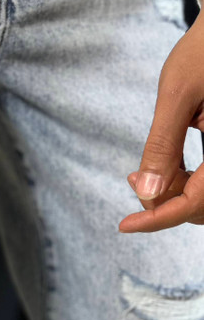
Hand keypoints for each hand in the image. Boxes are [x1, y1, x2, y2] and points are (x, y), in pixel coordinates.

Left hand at [119, 6, 203, 232]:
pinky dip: (186, 181)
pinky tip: (163, 168)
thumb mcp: (178, 93)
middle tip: (133, 179)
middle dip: (162, 202)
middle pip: (201, 206)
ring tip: (141, 174)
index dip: (158, 219)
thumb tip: (145, 192)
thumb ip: (163, 144)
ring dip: (172, 193)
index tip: (124, 225)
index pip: (195, 203)